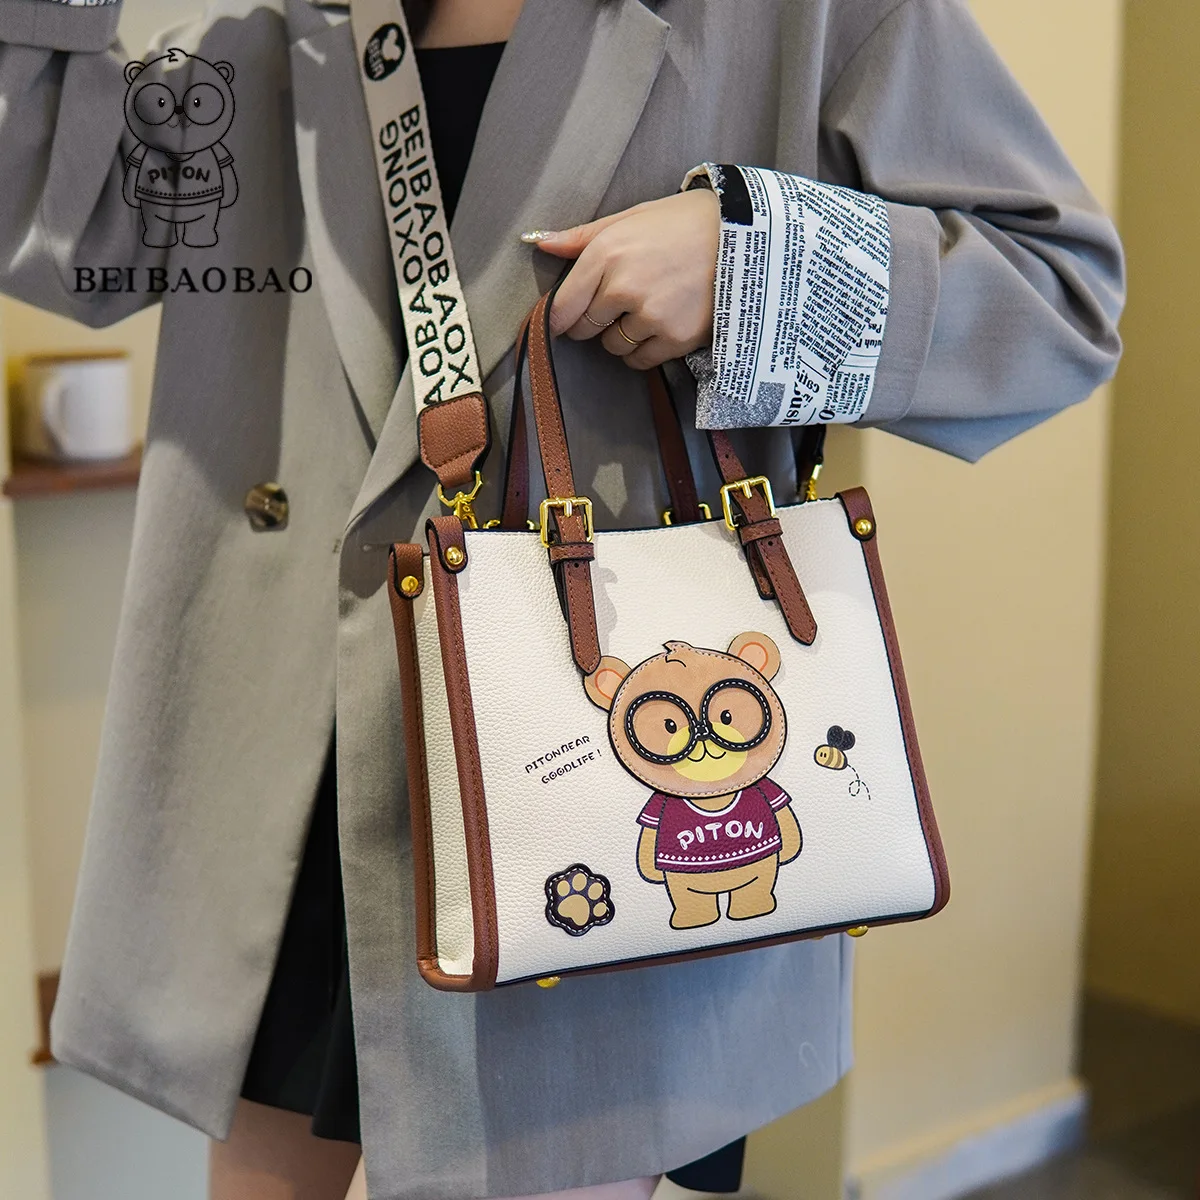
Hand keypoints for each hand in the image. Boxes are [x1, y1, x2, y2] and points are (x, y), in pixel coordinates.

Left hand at [526, 189, 719, 369]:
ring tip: (645, 311)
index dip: (561, 317)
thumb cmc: (682, 223)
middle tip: (615, 307)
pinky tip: (659, 326)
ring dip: (620, 336)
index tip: (567, 319)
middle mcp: (624, 287)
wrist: (743, 238)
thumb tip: (539, 241)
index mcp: (607, 254)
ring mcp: (650, 316)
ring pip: (612, 346)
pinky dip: (644, 350)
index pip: (563, 306)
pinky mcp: (674, 338)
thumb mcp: (631, 219)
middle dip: (592, 323)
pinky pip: (640, 360)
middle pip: (585, 329)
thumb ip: (582, 237)